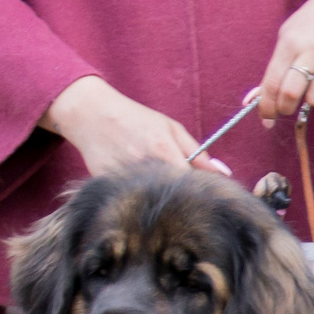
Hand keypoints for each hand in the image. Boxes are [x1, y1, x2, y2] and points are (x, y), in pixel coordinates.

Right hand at [43, 75, 232, 179]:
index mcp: (165, 151)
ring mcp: (125, 177)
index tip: (202, 190)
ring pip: (152, 199)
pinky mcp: (107, 185)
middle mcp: (146, 166)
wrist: (90, 115)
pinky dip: (136, 195)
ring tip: (153, 181)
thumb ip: (198, 153)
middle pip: (175, 194)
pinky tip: (134, 183)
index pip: (194, 183)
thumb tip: (224, 174)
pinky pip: (130, 198)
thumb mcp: (171, 128)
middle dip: (182, 195)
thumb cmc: (136, 119)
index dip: (200, 189)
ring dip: (158, 196)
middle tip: (179, 188)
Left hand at [257, 0, 313, 122]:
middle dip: (284, 108)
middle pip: (292, 94)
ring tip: (309, 84)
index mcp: (291, 42)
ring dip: (309, 98)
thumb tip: (255, 100)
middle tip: (284, 108)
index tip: (265, 118)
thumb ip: (274, 68)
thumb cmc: (312, 23)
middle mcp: (313, 51)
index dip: (266, 106)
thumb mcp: (288, 36)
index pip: (273, 83)